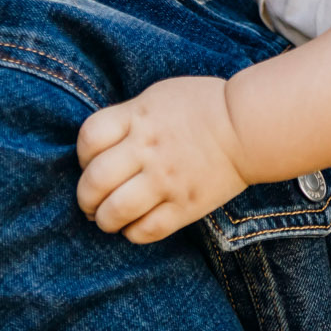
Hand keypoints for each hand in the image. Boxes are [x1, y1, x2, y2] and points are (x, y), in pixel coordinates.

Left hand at [75, 76, 251, 242]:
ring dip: (104, 220)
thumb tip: (98, 148)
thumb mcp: (158, 96)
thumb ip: (127, 118)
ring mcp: (166, 179)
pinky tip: (134, 226)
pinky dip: (132, 233)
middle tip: (90, 202)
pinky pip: (146, 230)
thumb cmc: (202, 106)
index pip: (88, 138)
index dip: (81, 156)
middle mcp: (148, 149)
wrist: (248, 126)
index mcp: (139, 117)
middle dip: (85, 197)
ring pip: (115, 212)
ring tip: (108, 218)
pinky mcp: (185, 205)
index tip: (90, 163)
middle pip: (94, 180)